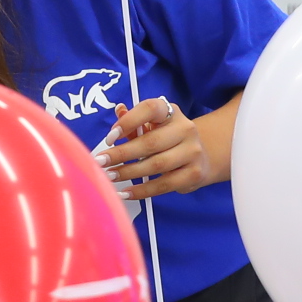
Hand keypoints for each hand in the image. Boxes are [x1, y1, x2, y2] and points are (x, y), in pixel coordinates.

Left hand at [99, 96, 227, 201]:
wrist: (200, 157)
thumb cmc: (167, 139)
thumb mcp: (152, 125)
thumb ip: (134, 120)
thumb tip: (119, 110)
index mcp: (171, 112)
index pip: (150, 109)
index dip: (129, 122)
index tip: (110, 137)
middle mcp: (185, 129)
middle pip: (150, 142)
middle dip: (122, 154)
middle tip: (100, 162)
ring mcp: (192, 152)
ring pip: (157, 165)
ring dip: (129, 172)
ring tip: (110, 176)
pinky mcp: (194, 174)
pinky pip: (164, 184)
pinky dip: (142, 190)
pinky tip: (126, 192)